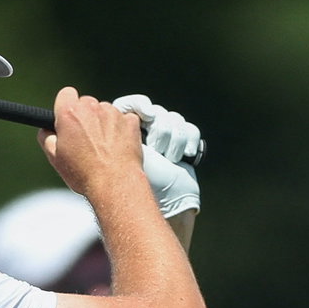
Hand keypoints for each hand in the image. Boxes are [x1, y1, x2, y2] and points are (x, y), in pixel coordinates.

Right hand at [39, 87, 144, 197]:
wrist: (115, 184)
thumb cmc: (84, 173)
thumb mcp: (55, 158)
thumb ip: (46, 138)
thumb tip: (46, 130)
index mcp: (70, 113)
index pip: (65, 94)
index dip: (65, 105)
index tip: (68, 118)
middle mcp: (92, 108)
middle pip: (86, 102)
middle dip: (84, 116)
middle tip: (85, 138)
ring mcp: (113, 113)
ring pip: (104, 111)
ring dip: (102, 122)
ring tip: (103, 146)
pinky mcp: (130, 121)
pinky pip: (123, 118)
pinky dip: (120, 128)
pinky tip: (117, 145)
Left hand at [112, 94, 201, 217]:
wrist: (166, 202)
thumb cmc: (138, 184)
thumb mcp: (122, 157)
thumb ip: (118, 135)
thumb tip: (132, 113)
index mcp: (124, 133)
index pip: (130, 105)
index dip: (139, 104)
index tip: (148, 115)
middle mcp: (144, 133)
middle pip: (157, 112)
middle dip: (161, 132)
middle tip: (158, 151)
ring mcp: (164, 138)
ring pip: (174, 119)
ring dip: (174, 141)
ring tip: (170, 159)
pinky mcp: (183, 144)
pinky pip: (190, 129)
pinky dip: (188, 141)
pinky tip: (184, 156)